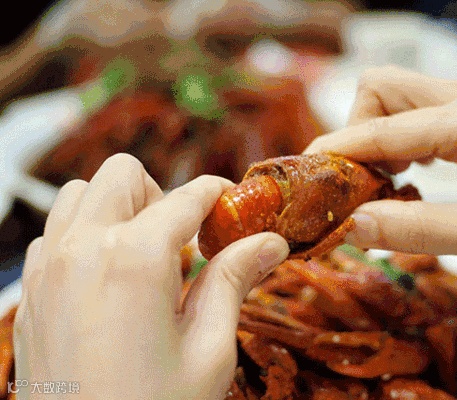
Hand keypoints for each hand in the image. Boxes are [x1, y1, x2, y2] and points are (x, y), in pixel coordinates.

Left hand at [13, 154, 288, 398]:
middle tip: (184, 244)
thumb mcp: (209, 349)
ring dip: (117, 210)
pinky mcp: (31, 295)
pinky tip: (109, 280)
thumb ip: (234, 280)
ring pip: (80, 196)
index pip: (188, 198)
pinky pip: (54, 236)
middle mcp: (82, 250)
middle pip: (124, 175)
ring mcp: (47, 270)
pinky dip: (84, 237)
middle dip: (161, 196)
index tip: (236, 209)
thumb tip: (270, 243)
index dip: (220, 195)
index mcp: (135, 258)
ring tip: (144, 258)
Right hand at [304, 66, 456, 282]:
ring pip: (396, 95)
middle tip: (356, 186)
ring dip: (375, 136)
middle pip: (381, 87)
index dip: (337, 151)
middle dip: (355, 133)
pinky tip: (410, 176)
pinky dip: (397, 139)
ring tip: (382, 185)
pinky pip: (416, 111)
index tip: (306, 179)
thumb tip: (349, 226)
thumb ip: (413, 230)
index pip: (381, 126)